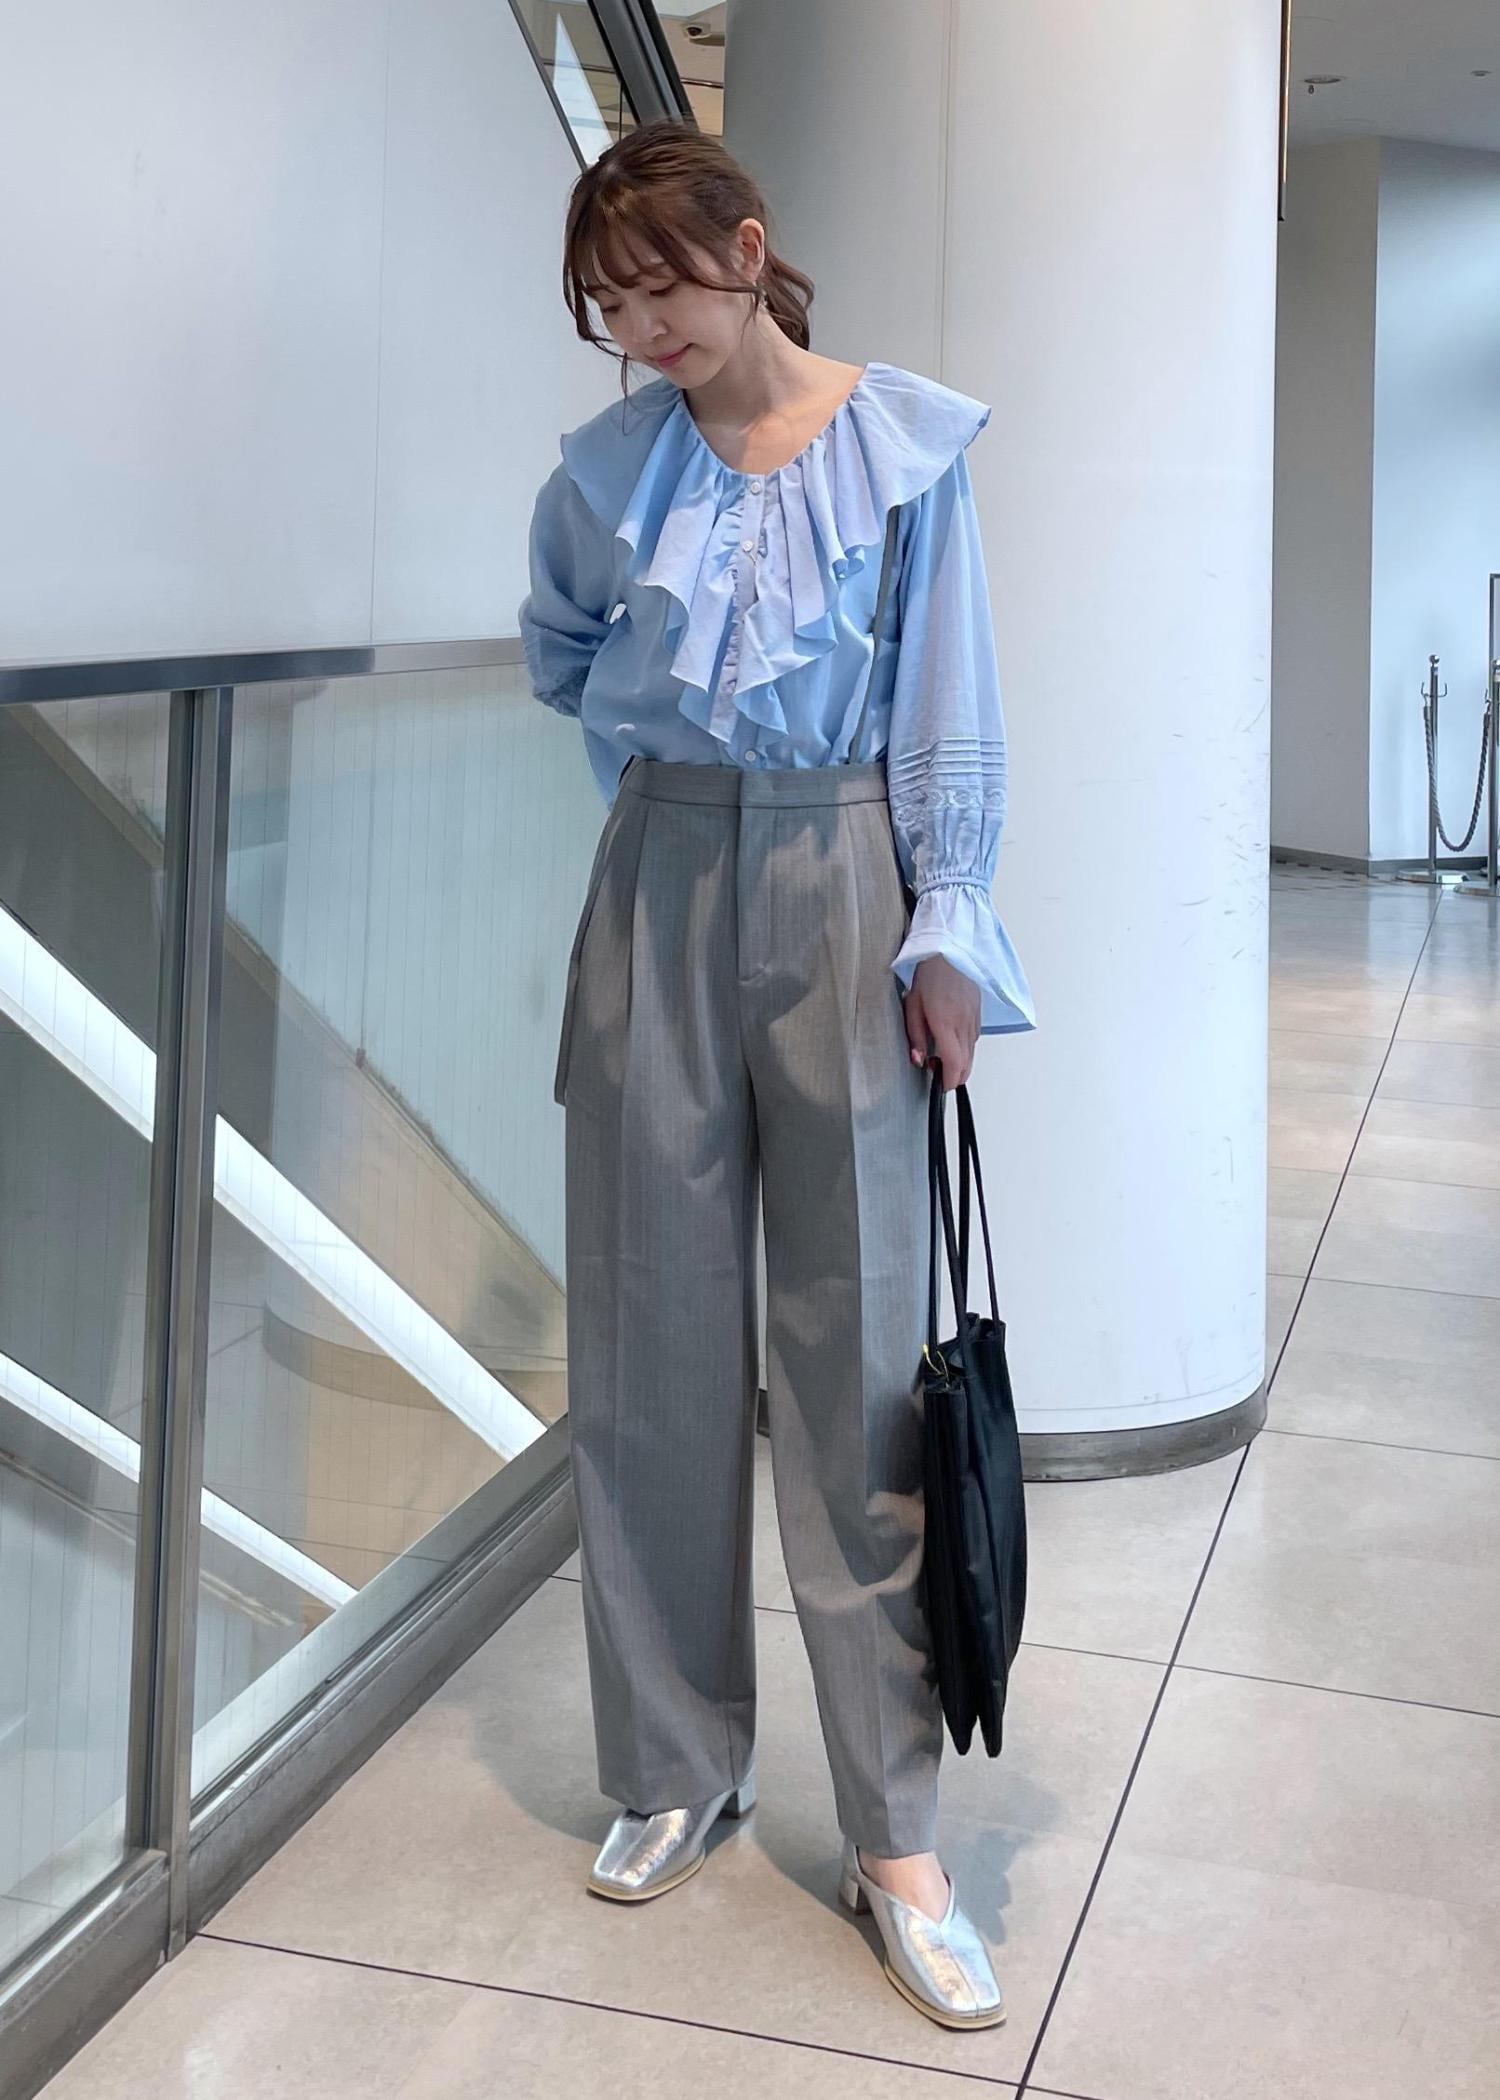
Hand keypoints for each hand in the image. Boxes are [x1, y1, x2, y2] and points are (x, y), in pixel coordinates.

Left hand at [903, 957, 980, 1089]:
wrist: (950, 951)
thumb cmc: (930, 974)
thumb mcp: (912, 1006)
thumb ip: (915, 1036)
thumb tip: (918, 1060)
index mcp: (946, 1023)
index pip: (954, 1065)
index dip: (949, 1082)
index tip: (941, 1086)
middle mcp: (964, 1024)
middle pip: (967, 1065)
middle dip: (954, 1077)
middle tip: (937, 1073)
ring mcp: (974, 1020)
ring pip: (972, 1054)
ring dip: (960, 1063)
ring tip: (941, 1055)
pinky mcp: (979, 1015)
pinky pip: (974, 1040)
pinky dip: (965, 1048)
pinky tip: (952, 1040)